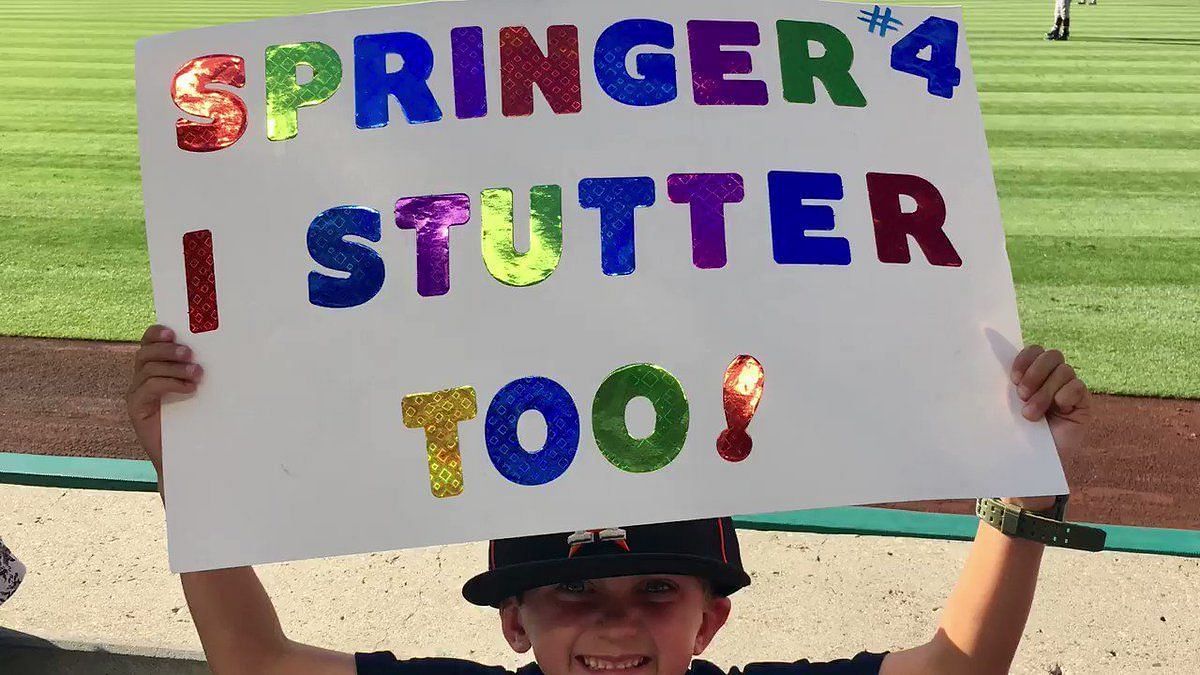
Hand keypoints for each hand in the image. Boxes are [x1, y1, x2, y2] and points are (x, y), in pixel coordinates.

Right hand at [126, 325, 203, 476]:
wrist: (187, 455)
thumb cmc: (199, 419)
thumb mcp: (200, 390)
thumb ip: (200, 371)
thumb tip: (225, 349)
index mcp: (155, 368)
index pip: (148, 343)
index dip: (156, 334)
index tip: (174, 332)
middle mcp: (142, 379)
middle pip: (145, 353)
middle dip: (167, 349)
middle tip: (190, 354)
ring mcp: (137, 394)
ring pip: (148, 368)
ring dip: (174, 367)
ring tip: (197, 374)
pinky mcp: (137, 409)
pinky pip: (149, 388)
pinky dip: (170, 383)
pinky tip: (189, 389)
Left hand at [1004, 345, 1090, 511]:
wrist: (1032, 463)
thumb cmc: (1014, 434)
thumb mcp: (1006, 407)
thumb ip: (1005, 386)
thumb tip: (987, 359)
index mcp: (1032, 374)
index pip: (1034, 350)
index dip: (1024, 359)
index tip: (1012, 378)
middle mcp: (1052, 378)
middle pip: (1051, 355)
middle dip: (1035, 373)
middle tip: (1021, 395)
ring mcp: (1068, 389)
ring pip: (1064, 370)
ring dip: (1045, 391)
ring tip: (1032, 414)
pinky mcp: (1082, 403)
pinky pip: (1077, 386)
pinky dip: (1065, 395)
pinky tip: (1059, 410)